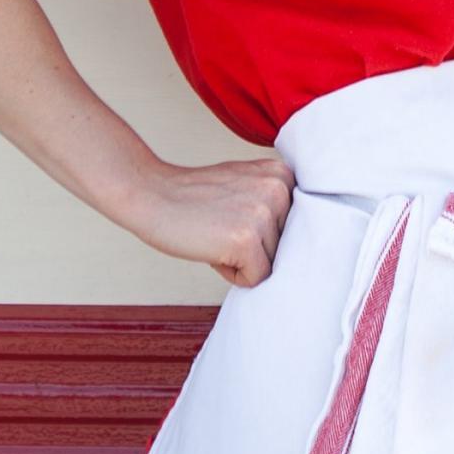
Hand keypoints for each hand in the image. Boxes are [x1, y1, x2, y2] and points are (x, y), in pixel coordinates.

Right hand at [122, 151, 296, 286]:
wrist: (151, 195)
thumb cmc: (193, 197)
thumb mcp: (245, 184)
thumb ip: (273, 201)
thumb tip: (302, 242)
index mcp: (282, 174)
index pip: (295, 227)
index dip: (264, 232)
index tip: (238, 220)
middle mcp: (278, 189)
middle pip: (286, 246)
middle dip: (255, 247)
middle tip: (221, 227)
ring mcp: (263, 213)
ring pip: (272, 263)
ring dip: (243, 260)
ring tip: (215, 235)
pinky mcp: (246, 240)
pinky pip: (255, 278)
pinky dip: (232, 274)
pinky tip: (212, 249)